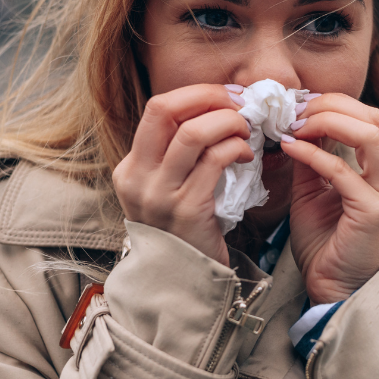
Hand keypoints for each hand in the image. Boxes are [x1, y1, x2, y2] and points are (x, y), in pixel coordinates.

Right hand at [112, 84, 252, 264]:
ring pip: (192, 133)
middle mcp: (137, 177)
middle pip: (166, 110)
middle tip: (239, 104)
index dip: (197, 95)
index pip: (158, 108)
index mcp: (131, 168)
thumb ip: (183, 155)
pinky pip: (214, 161)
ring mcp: (158, 194)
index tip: (227, 96)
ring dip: (227, 122)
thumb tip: (220, 110)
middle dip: (209, 98)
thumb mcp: (170, 190)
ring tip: (246, 131)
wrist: (184, 284)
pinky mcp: (185, 210)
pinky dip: (236, 149)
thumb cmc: (187, 232)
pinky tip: (247, 157)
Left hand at [281, 95, 378, 302]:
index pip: (375, 120)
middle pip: (375, 119)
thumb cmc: (328, 242)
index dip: (338, 105)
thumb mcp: (318, 188)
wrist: (333, 288)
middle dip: (331, 106)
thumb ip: (316, 153)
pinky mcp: (375, 211)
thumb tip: (299, 119)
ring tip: (294, 125)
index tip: (302, 105)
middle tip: (295, 110)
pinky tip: (290, 148)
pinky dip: (312, 153)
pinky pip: (341, 170)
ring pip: (368, 135)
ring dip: (326, 122)